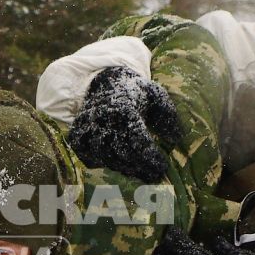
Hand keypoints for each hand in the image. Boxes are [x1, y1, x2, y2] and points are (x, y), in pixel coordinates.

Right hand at [66, 65, 184, 182]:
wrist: (106, 79)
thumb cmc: (135, 91)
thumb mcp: (156, 96)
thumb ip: (168, 116)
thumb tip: (176, 139)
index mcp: (124, 109)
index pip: (138, 142)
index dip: (151, 158)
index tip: (163, 166)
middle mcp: (104, 119)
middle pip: (122, 153)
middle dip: (140, 168)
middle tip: (153, 175)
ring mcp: (88, 126)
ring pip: (104, 156)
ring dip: (122, 167)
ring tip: (138, 171)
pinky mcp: (78, 131)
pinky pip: (85, 154)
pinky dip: (98, 162)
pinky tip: (114, 164)